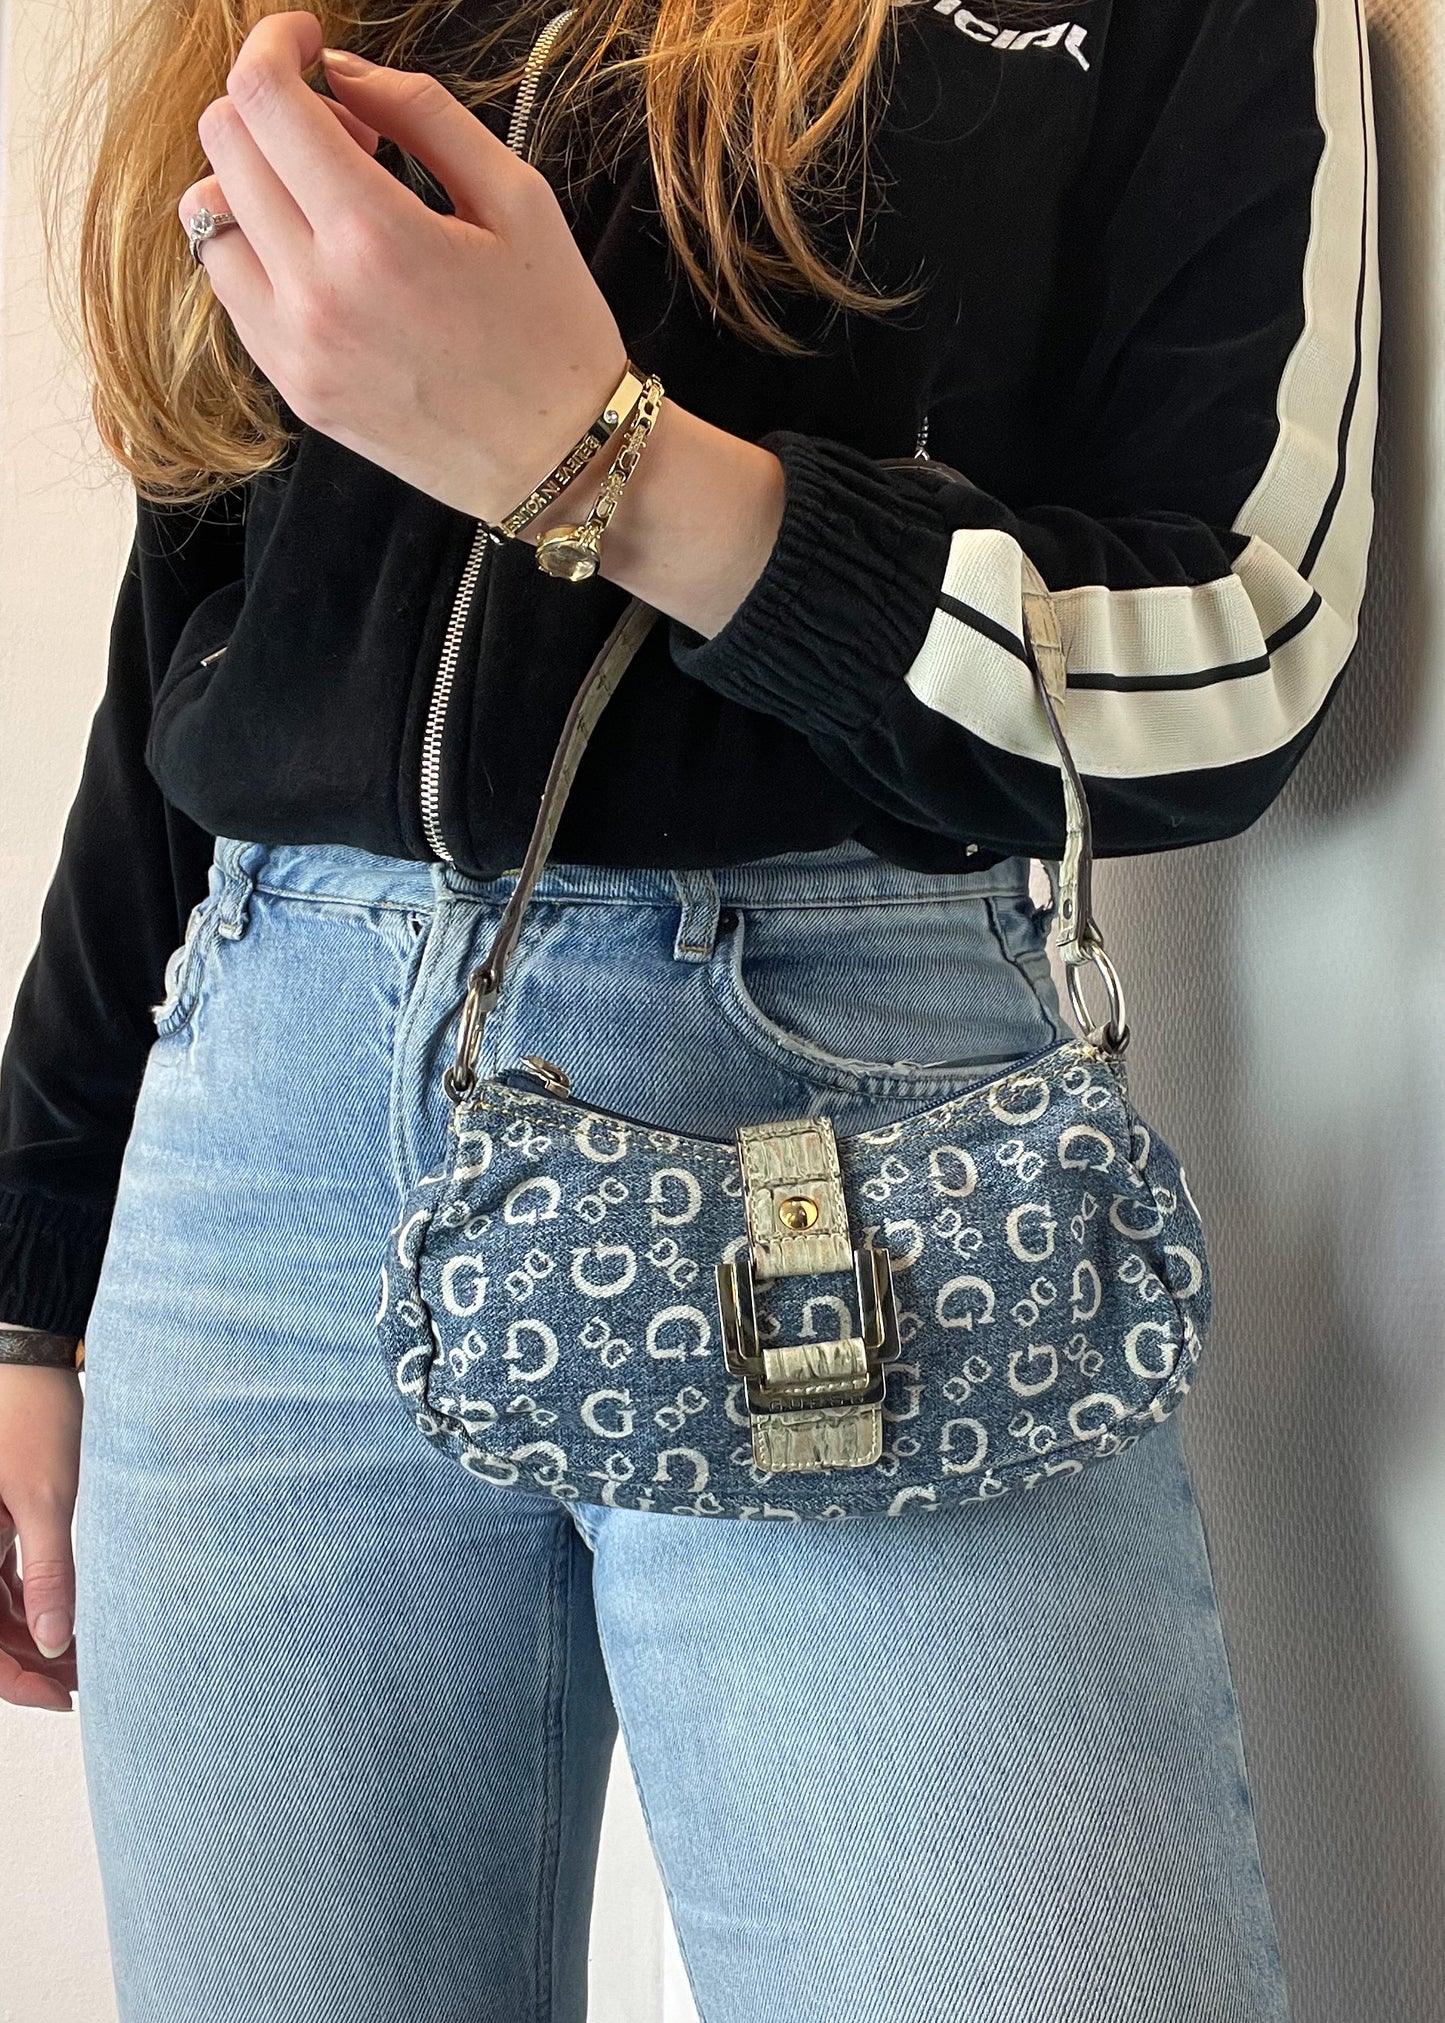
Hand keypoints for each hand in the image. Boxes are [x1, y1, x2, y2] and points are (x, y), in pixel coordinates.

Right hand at [0, 1367, 81, 1713]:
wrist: (31, 1357)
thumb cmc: (32, 1412)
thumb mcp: (45, 1496)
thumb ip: (48, 1571)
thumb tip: (53, 1641)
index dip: (15, 1681)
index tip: (62, 1697)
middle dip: (33, 1662)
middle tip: (88, 1678)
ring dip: (37, 1634)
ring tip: (92, 1653)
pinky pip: (3, 1580)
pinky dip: (36, 1601)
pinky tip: (75, 1615)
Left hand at [177, 10, 630, 521]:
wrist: (559, 462)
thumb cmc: (553, 333)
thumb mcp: (517, 200)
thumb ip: (423, 113)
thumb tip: (343, 70)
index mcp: (376, 236)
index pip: (263, 98)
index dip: (274, 45)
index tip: (307, 43)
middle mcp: (316, 294)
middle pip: (225, 143)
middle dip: (273, 108)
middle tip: (344, 128)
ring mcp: (295, 349)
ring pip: (207, 215)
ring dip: (252, 179)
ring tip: (328, 198)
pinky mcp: (293, 388)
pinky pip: (231, 287)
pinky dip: (258, 246)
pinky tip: (324, 255)